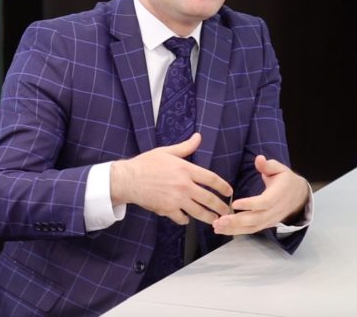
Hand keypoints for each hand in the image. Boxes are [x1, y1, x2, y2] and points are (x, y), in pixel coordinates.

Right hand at [110, 133, 232, 225]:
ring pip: (199, 212)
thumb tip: (198, 137)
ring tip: (215, 220)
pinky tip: (187, 219)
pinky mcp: (167, 210)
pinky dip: (185, 220)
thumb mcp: (167, 152)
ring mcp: (176, 200)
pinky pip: (182, 218)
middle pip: (209, 199)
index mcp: (186, 169)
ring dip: (209, 217)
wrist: (128, 179)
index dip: (223, 186)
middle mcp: (184, 186)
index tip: (228, 192)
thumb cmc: (146, 164)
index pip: (211, 179)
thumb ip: (185, 147)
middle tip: (226, 211)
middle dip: (220, 206)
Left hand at [212, 155, 308, 235]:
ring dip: (234, 229)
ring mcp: (270, 220)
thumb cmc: (285, 180)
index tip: (234, 204)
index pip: (264, 202)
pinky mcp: (265, 224)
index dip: (250, 204)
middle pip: (256, 219)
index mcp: (278, 195)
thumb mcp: (279, 169)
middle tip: (220, 221)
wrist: (298, 196)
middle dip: (237, 221)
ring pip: (252, 227)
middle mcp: (275, 210)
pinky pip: (251, 230)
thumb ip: (268, 165)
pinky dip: (236, 231)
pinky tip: (222, 229)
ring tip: (217, 226)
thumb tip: (259, 158)